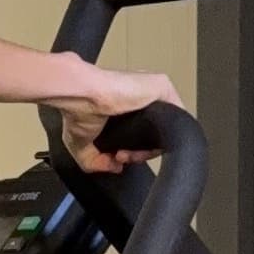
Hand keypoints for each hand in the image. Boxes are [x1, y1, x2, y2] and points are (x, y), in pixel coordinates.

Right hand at [48, 61, 175, 169]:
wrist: (81, 93)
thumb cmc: (77, 109)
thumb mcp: (81, 145)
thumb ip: (96, 161)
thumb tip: (115, 167)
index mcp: (124, 106)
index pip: (139, 135)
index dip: (131, 152)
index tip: (116, 158)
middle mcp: (139, 98)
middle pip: (152, 134)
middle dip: (138, 153)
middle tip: (120, 157)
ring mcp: (152, 92)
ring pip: (163, 129)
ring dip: (148, 150)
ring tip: (128, 154)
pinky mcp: (161, 86)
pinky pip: (175, 118)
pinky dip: (164, 138)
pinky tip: (145, 147)